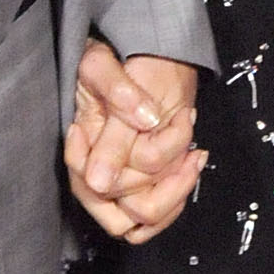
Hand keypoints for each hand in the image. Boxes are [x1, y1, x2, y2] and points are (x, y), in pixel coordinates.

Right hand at [65, 43, 204, 244]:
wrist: (141, 55)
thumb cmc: (115, 59)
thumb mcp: (104, 66)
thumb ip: (117, 93)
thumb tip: (141, 124)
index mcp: (80, 148)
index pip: (94, 185)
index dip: (128, 160)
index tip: (152, 120)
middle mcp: (96, 172)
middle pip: (119, 216)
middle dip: (159, 182)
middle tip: (184, 149)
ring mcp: (120, 180)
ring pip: (143, 218)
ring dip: (175, 190)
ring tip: (193, 156)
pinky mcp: (143, 181)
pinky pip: (158, 212)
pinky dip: (179, 192)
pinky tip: (193, 160)